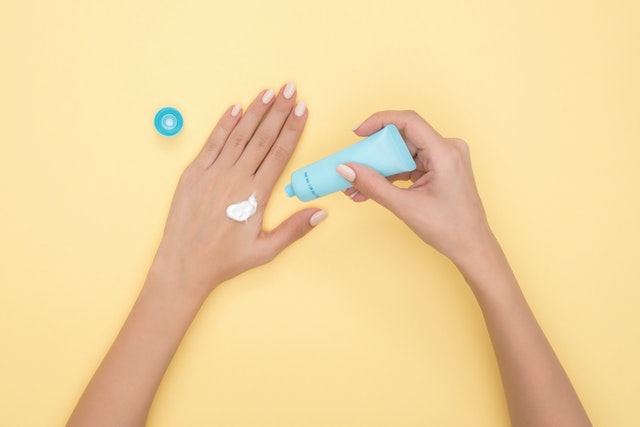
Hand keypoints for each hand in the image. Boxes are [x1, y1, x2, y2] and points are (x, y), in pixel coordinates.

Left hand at [151, 84, 325, 298]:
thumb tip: (322, 212)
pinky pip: (211, 143)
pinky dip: (224, 125)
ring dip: (254, 112)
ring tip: (269, 92)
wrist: (184, 264)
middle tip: (290, 89)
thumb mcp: (266, 250)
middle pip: (262, 137)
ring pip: (238, 135)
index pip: (279, 153)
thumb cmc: (225, 260)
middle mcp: (234, 178)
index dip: (292, 129)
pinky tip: (235, 108)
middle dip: (278, 111)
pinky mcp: (193, 174)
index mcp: (255, 195)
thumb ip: (294, 229)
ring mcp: (212, 173)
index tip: (302, 110)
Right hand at [338, 110, 492, 266]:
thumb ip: (373, 186)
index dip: (380, 121)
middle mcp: (448, 149)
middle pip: (403, 139)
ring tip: (356, 186)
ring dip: (380, 168)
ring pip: (404, 153)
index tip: (358, 133)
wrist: (472, 247)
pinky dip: (392, 175)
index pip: (408, 121)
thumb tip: (347, 169)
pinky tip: (372, 189)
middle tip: (353, 166)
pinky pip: (410, 164)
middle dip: (375, 154)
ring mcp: (446, 159)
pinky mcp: (441, 168)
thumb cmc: (450, 229)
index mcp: (445, 153)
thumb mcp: (405, 207)